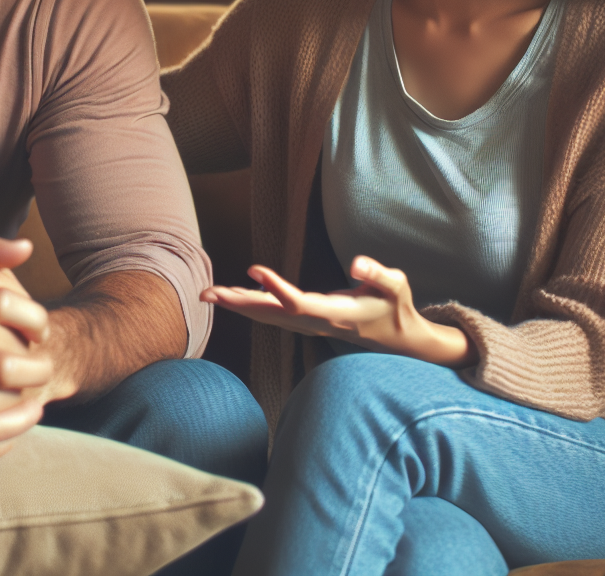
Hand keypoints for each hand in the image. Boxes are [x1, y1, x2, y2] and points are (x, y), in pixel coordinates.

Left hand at [201, 256, 476, 367]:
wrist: (398, 340)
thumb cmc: (396, 308)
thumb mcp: (397, 287)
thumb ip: (378, 275)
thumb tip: (356, 263)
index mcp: (335, 315)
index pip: (298, 303)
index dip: (275, 288)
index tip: (253, 267)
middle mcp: (316, 322)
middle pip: (271, 315)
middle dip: (238, 304)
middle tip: (207, 293)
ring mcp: (310, 325)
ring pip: (267, 316)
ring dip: (237, 304)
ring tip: (208, 294)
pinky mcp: (307, 321)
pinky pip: (273, 314)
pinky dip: (252, 304)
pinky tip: (234, 295)